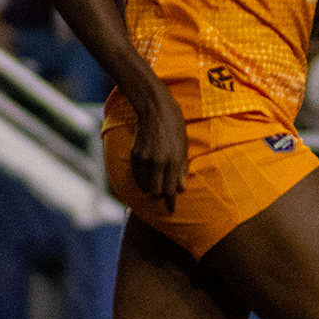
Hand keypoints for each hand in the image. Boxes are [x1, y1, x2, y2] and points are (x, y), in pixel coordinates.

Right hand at [129, 87, 189, 211]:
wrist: (154, 109)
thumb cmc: (174, 125)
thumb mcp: (184, 146)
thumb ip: (181, 168)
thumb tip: (181, 188)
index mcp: (172, 160)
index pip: (170, 190)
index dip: (170, 202)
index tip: (171, 209)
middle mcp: (157, 162)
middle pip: (155, 192)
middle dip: (161, 195)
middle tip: (166, 192)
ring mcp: (143, 159)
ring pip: (144, 185)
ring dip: (151, 187)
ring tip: (157, 183)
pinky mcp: (134, 154)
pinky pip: (136, 176)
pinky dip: (142, 180)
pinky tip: (148, 176)